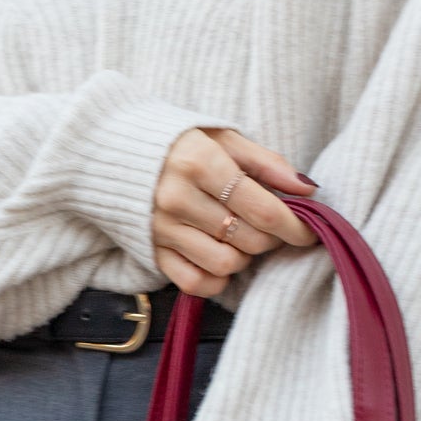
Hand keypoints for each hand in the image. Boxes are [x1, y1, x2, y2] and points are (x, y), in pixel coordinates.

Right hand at [153, 128, 317, 297]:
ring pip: (226, 264)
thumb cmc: (176, 142)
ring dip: (243, 256)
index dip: (295, 226)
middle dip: (270, 238)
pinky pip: (196, 283)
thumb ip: (266, 162)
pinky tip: (219, 257)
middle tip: (268, 225)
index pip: (263, 209)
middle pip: (249, 240)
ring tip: (239, 236)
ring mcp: (162, 229)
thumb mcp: (221, 137)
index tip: (309, 230)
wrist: (111, 150)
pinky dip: (216, 277)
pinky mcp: (151, 252)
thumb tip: (308, 188)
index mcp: (199, 163)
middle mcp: (178, 199)